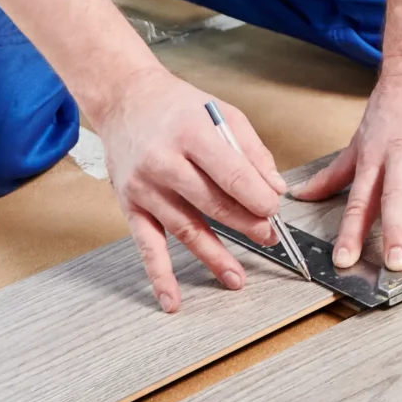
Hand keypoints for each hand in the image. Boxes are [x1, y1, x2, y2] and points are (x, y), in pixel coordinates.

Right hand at [87, 66, 287, 311]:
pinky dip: (159, 276)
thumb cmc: (177, 107)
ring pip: (185, 229)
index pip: (230, 174)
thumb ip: (251, 150)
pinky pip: (147, 246)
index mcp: (190, 133)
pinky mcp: (130, 206)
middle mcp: (163, 161)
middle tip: (268, 237)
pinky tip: (171, 300)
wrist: (125, 101)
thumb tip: (275, 187)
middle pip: (211, 204)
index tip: (274, 210)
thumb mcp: (222, 113)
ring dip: (214, 256)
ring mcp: (144, 187)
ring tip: (237, 278)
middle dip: (245, 224)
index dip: (257, 197)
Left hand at [291, 62, 401, 272]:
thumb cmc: (388, 111)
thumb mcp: (357, 143)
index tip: (344, 262)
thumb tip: (301, 196)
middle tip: (399, 262)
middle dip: (399, 229)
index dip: (350, 233)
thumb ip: (333, 175)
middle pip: (399, 196)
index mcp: (376, 160)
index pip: (359, 201)